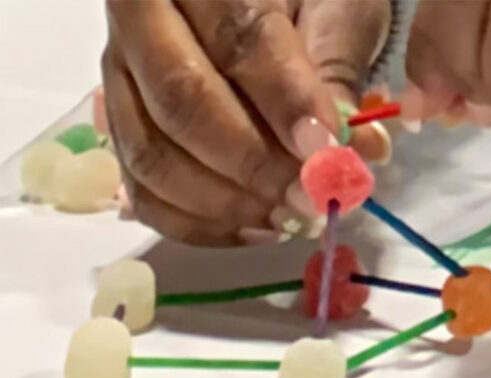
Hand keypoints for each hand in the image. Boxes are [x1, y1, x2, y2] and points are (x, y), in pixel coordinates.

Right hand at [102, 0, 391, 245]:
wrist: (253, 7)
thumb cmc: (305, 3)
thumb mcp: (332, 13)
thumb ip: (339, 72)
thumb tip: (354, 150)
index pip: (238, 40)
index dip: (285, 103)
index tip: (325, 151)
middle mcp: (141, 21)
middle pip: (181, 100)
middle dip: (253, 163)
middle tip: (308, 198)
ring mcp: (120, 79)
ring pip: (153, 155)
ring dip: (228, 203)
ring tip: (289, 216)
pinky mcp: (120, 132)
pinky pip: (144, 194)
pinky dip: (202, 225)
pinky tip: (257, 228)